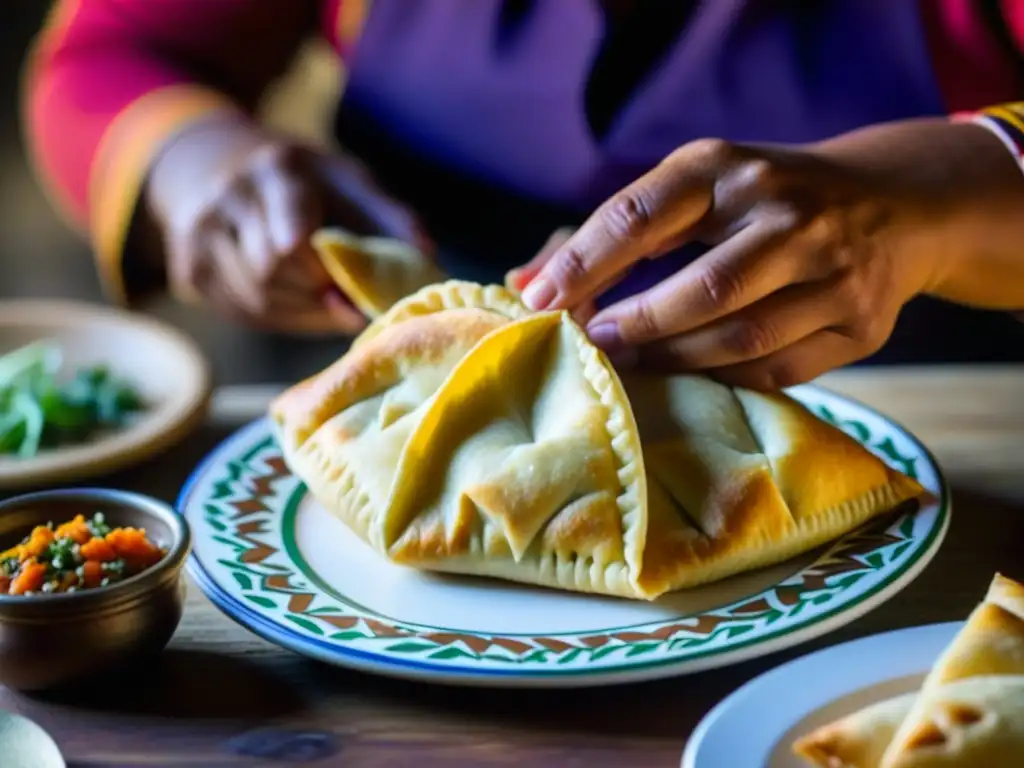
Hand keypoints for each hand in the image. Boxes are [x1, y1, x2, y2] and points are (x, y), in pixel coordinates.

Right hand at [145, 119, 429, 333]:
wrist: (214, 163)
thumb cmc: (303, 181)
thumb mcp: (347, 180)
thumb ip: (387, 218)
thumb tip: (427, 261)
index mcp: (274, 171)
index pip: (291, 238)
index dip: (320, 272)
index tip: (344, 291)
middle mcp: (226, 200)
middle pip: (275, 275)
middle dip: (316, 291)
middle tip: (342, 292)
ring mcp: (198, 237)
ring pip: (258, 300)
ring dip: (301, 309)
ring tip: (321, 292)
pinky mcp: (189, 271)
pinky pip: (243, 312)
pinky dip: (279, 315)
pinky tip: (292, 296)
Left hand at [518, 120, 1023, 388]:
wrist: (893, 203)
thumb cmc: (764, 199)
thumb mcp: (700, 187)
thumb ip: (616, 232)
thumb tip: (524, 284)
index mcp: (732, 169)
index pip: (643, 214)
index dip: (584, 263)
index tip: (538, 301)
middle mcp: (791, 215)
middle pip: (701, 291)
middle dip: (635, 325)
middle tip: (592, 344)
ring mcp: (835, 272)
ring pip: (740, 338)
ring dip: (672, 360)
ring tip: (631, 363)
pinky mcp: (860, 324)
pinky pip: (775, 370)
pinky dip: (721, 378)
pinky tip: (690, 375)